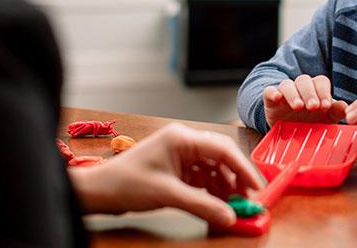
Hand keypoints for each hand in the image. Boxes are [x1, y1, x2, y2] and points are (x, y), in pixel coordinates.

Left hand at [69, 123, 264, 226]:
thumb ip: (202, 206)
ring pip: (212, 169)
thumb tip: (229, 217)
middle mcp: (182, 142)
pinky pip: (201, 178)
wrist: (99, 192)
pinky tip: (217, 204)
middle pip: (220, 158)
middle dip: (236, 179)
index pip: (222, 149)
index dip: (244, 168)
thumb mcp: (168, 194)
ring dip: (224, 187)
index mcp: (181, 138)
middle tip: (248, 200)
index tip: (257, 187)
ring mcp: (179, 156)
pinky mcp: (175, 169)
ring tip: (233, 206)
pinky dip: (211, 191)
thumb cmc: (125, 183)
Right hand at [263, 75, 347, 126]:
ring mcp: (284, 92)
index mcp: (315, 89)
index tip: (326, 105)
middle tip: (313, 107)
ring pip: (288, 84)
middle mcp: (300, 88)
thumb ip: (335, 112)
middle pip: (304, 80)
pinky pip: (269, 91)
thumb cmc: (310, 123)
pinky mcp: (270, 100)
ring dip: (294, 94)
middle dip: (310, 93)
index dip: (323, 91)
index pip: (320, 81)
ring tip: (298, 107)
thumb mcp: (324, 119)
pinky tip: (277, 97)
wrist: (288, 132)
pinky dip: (273, 92)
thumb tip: (345, 107)